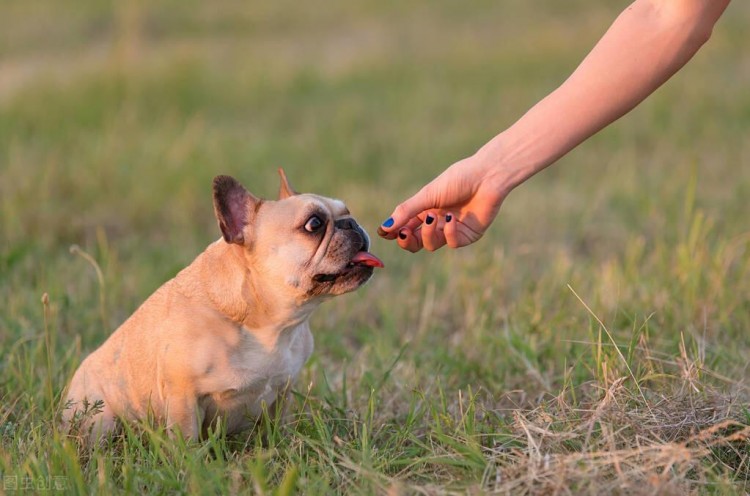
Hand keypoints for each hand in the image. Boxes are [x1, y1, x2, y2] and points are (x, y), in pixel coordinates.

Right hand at [378, 152, 507, 251]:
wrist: (487, 176)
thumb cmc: (457, 179)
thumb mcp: (427, 195)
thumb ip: (406, 211)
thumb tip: (383, 228)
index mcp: (425, 210)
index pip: (405, 228)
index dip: (395, 233)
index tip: (386, 233)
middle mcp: (437, 222)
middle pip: (415, 242)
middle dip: (407, 240)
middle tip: (404, 233)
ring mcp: (452, 230)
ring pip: (431, 244)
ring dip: (428, 233)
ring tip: (433, 217)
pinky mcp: (467, 236)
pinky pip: (452, 243)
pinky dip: (449, 232)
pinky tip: (452, 217)